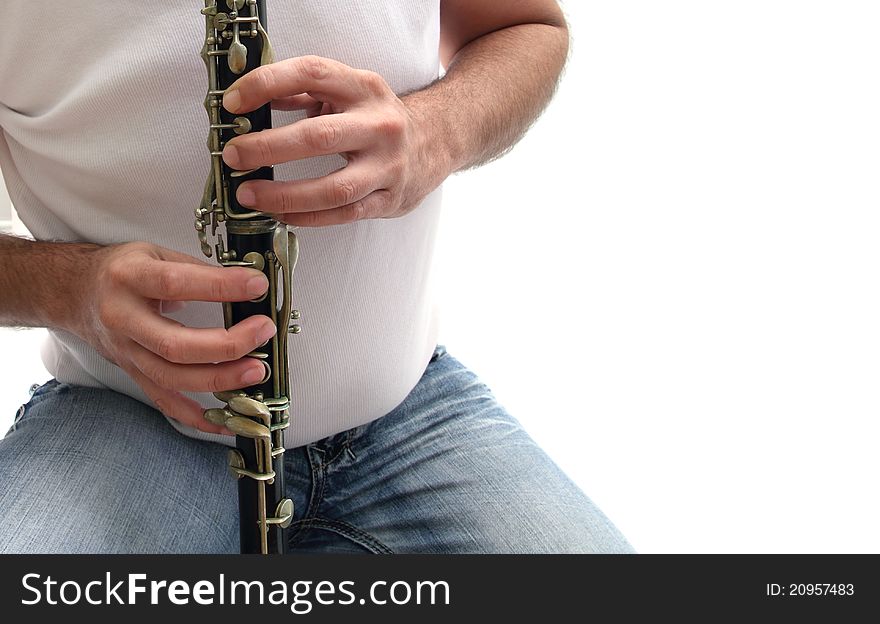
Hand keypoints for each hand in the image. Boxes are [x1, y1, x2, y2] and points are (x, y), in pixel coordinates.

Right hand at [71, 242, 276, 433]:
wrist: (73, 292)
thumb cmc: (121, 270)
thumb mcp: (154, 253)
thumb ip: (195, 269)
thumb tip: (246, 285)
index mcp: (130, 278)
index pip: (177, 283)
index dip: (219, 287)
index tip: (256, 286)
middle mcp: (123, 318)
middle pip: (175, 344)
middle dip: (226, 345)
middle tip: (262, 332)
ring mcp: (126, 352)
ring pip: (172, 377)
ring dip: (219, 380)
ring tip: (256, 371)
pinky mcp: (132, 373)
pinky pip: (164, 401)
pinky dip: (196, 416)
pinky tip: (226, 420)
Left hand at [221, 56, 447, 226]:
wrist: (435, 141)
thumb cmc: (378, 118)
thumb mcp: (347, 92)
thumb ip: (302, 93)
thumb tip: (251, 101)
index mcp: (364, 88)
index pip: (311, 74)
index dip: (267, 85)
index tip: (234, 102)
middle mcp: (379, 125)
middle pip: (318, 137)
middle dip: (267, 148)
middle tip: (234, 155)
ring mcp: (387, 166)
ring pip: (333, 188)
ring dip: (284, 194)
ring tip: (249, 194)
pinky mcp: (389, 199)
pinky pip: (343, 214)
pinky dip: (307, 217)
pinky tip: (280, 213)